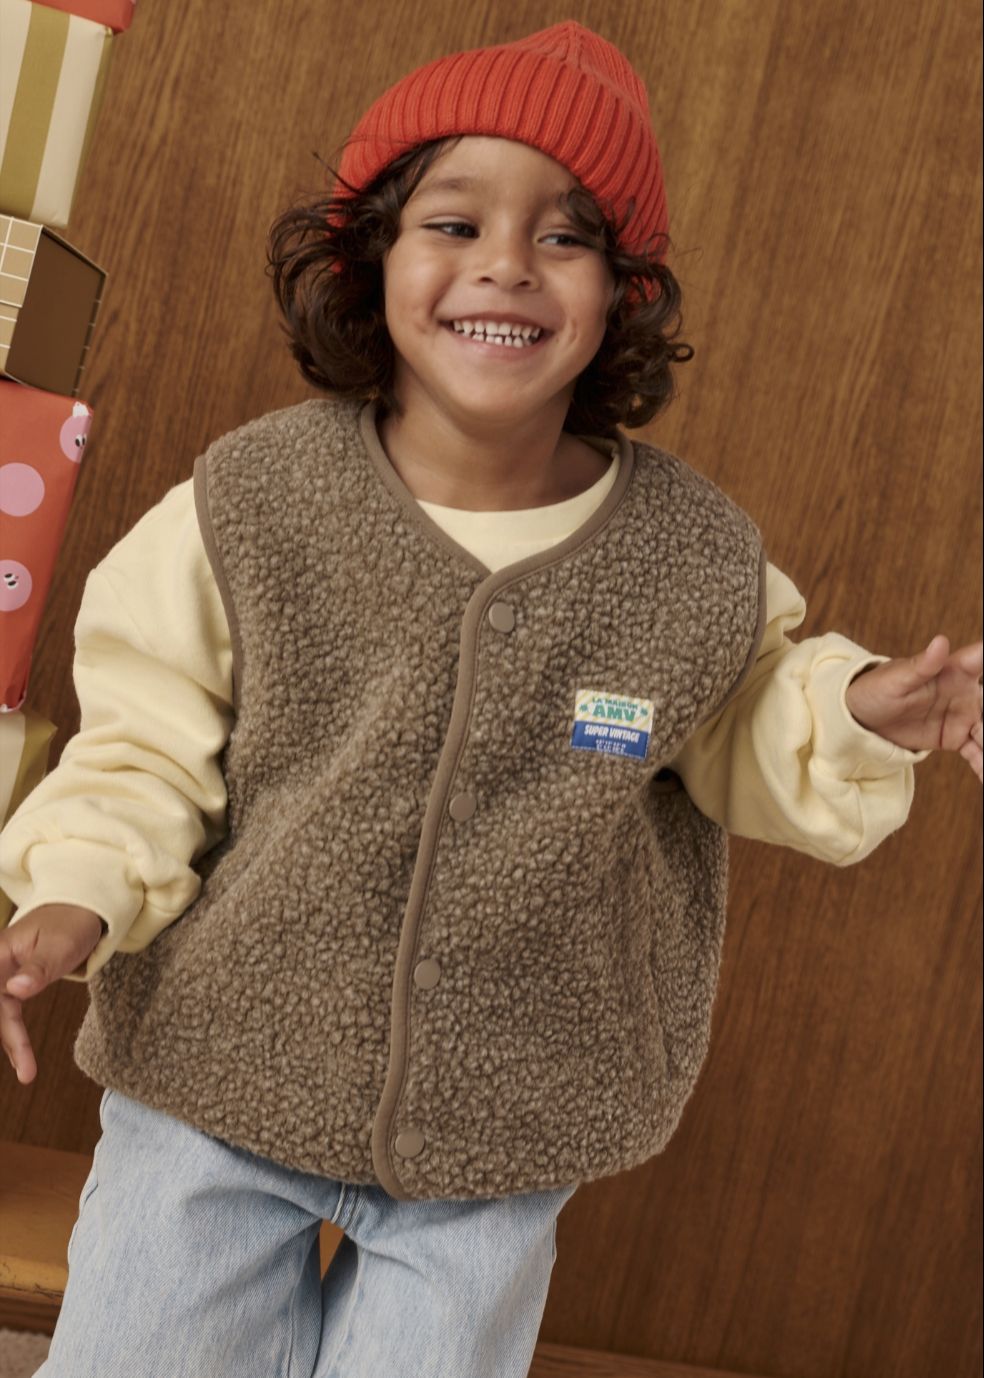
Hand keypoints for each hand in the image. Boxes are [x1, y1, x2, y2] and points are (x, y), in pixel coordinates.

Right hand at [1, 904, 104, 1083]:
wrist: (84, 909)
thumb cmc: (72, 923)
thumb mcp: (60, 945)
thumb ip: (37, 969)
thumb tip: (14, 990)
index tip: (6, 1036)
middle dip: (5, 1038)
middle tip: (23, 1069)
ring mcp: (4, 978)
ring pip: (0, 1017)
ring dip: (10, 1045)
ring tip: (27, 1074)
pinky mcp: (14, 986)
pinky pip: (8, 1016)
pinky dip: (13, 1037)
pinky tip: (21, 1060)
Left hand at [845, 635, 983, 781]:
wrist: (861, 718)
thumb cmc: (876, 689)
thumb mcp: (896, 679)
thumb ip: (921, 665)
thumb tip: (941, 643)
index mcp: (954, 671)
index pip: (983, 660)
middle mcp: (966, 692)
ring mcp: (965, 716)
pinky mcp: (957, 737)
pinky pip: (979, 753)